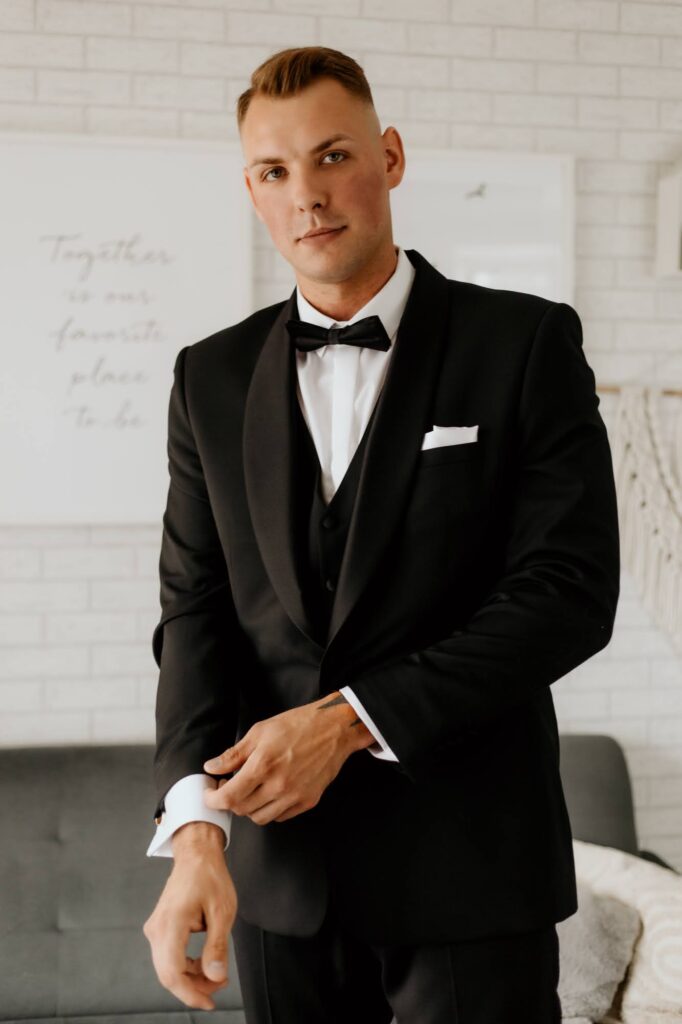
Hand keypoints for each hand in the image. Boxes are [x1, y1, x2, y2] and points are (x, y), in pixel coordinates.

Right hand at [143, 822, 236, 1010]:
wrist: (196, 855)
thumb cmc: (209, 877)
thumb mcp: (222, 911)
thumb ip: (217, 946)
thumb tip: (215, 977)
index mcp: (171, 923)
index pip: (173, 972)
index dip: (191, 993)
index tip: (210, 1002)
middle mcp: (157, 929)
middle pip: (168, 974)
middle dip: (194, 987)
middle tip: (220, 987)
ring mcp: (155, 929)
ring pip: (168, 968)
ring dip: (191, 977)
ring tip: (217, 974)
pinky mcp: (159, 929)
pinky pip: (169, 957)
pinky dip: (186, 966)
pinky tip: (204, 964)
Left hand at [202, 691, 374, 824]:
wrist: (334, 729)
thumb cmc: (298, 725)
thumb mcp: (260, 731)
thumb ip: (234, 753)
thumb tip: (213, 767)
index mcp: (263, 765)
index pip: (229, 797)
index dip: (213, 800)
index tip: (210, 795)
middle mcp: (278, 785)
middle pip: (242, 810)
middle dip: (230, 802)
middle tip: (229, 787)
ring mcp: (295, 796)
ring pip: (260, 818)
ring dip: (249, 808)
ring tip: (250, 790)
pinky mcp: (308, 801)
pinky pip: (280, 816)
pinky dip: (269, 809)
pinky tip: (269, 793)